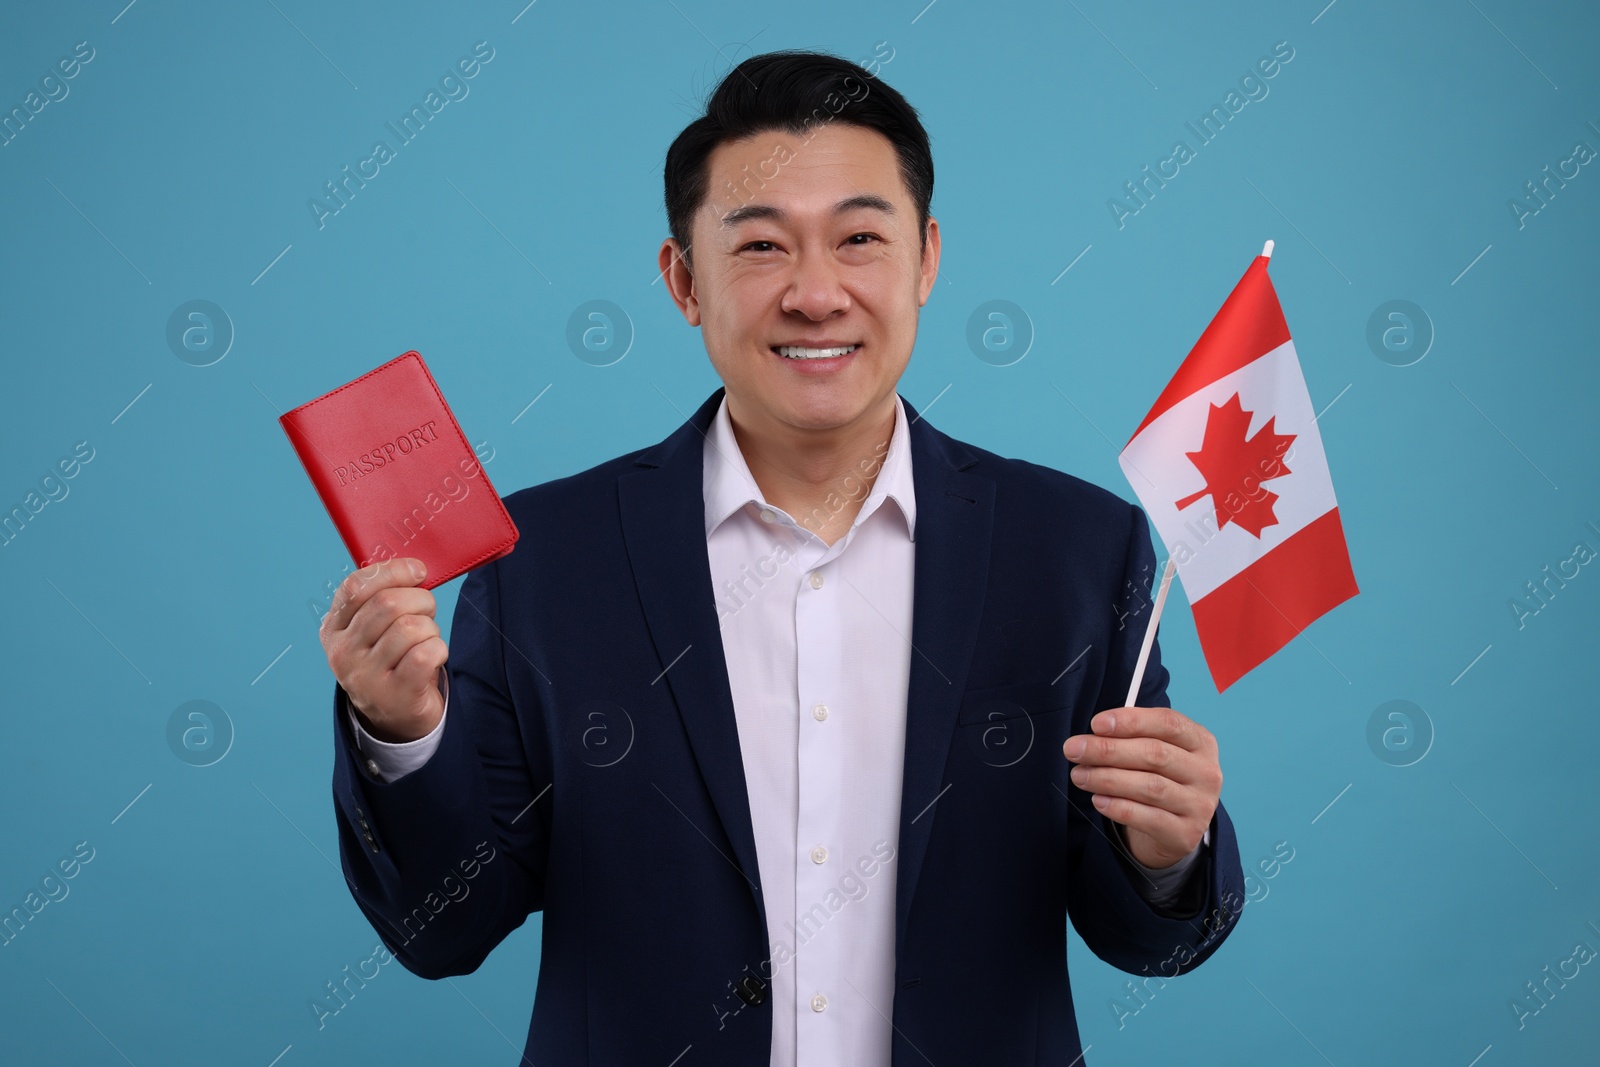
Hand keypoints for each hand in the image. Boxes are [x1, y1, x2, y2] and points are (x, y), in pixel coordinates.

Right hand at [320, 558, 446, 743]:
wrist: (397, 717)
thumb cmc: (392, 660)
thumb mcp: (374, 630)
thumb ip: (383, 599)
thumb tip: (415, 569)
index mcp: (333, 629)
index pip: (355, 586)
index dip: (393, 571)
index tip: (419, 571)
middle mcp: (343, 653)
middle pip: (389, 604)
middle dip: (421, 600)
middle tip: (427, 612)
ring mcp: (365, 678)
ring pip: (411, 627)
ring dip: (431, 629)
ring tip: (426, 641)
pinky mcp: (393, 695)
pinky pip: (425, 654)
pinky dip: (439, 649)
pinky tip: (433, 658)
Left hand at [1063, 707, 1221, 869]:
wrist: (1176, 827)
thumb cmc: (1159, 777)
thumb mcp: (1155, 751)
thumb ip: (1133, 737)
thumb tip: (1095, 732)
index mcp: (1201, 741)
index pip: (1168, 723)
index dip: (1131, 721)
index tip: (1096, 724)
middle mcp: (1206, 772)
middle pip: (1155, 754)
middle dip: (1108, 750)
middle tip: (1074, 749)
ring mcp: (1200, 805)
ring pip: (1150, 786)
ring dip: (1108, 778)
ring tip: (1079, 775)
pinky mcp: (1186, 833)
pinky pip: (1148, 818)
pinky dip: (1119, 807)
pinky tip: (1098, 800)